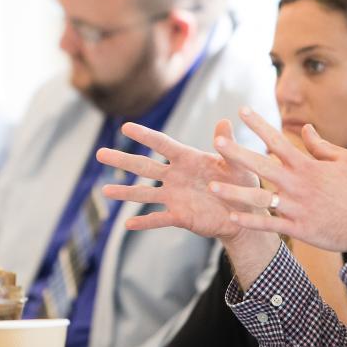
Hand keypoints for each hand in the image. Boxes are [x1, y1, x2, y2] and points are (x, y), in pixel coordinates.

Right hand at [98, 119, 260, 240]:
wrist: (246, 214)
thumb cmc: (243, 183)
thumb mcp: (238, 163)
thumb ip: (228, 145)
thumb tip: (223, 121)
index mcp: (188, 159)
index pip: (162, 145)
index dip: (145, 136)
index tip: (125, 127)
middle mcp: (176, 176)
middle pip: (144, 167)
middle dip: (122, 160)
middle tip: (99, 154)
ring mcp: (175, 197)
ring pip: (145, 194)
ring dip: (125, 193)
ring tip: (104, 191)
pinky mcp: (180, 216)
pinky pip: (159, 219)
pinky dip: (144, 222)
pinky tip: (127, 225)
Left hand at [210, 107, 346, 252]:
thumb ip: (322, 145)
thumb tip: (305, 128)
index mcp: (307, 166)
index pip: (278, 140)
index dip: (259, 124)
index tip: (242, 110)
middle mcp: (297, 184)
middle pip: (261, 165)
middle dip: (237, 153)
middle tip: (217, 142)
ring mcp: (296, 207)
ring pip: (259, 198)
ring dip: (234, 193)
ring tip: (212, 187)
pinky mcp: (298, 228)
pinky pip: (269, 225)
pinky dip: (250, 222)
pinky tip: (231, 217)